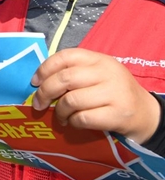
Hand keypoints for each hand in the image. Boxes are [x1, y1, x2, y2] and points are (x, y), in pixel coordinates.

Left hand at [32, 48, 159, 143]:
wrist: (144, 113)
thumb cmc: (111, 92)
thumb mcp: (96, 75)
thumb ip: (72, 73)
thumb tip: (37, 83)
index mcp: (98, 59)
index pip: (65, 56)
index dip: (44, 69)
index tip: (34, 82)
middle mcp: (107, 73)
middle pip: (64, 79)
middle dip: (45, 92)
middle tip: (38, 104)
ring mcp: (114, 93)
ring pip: (71, 100)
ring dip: (59, 111)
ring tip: (60, 116)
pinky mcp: (117, 114)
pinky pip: (82, 118)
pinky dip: (72, 122)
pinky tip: (74, 122)